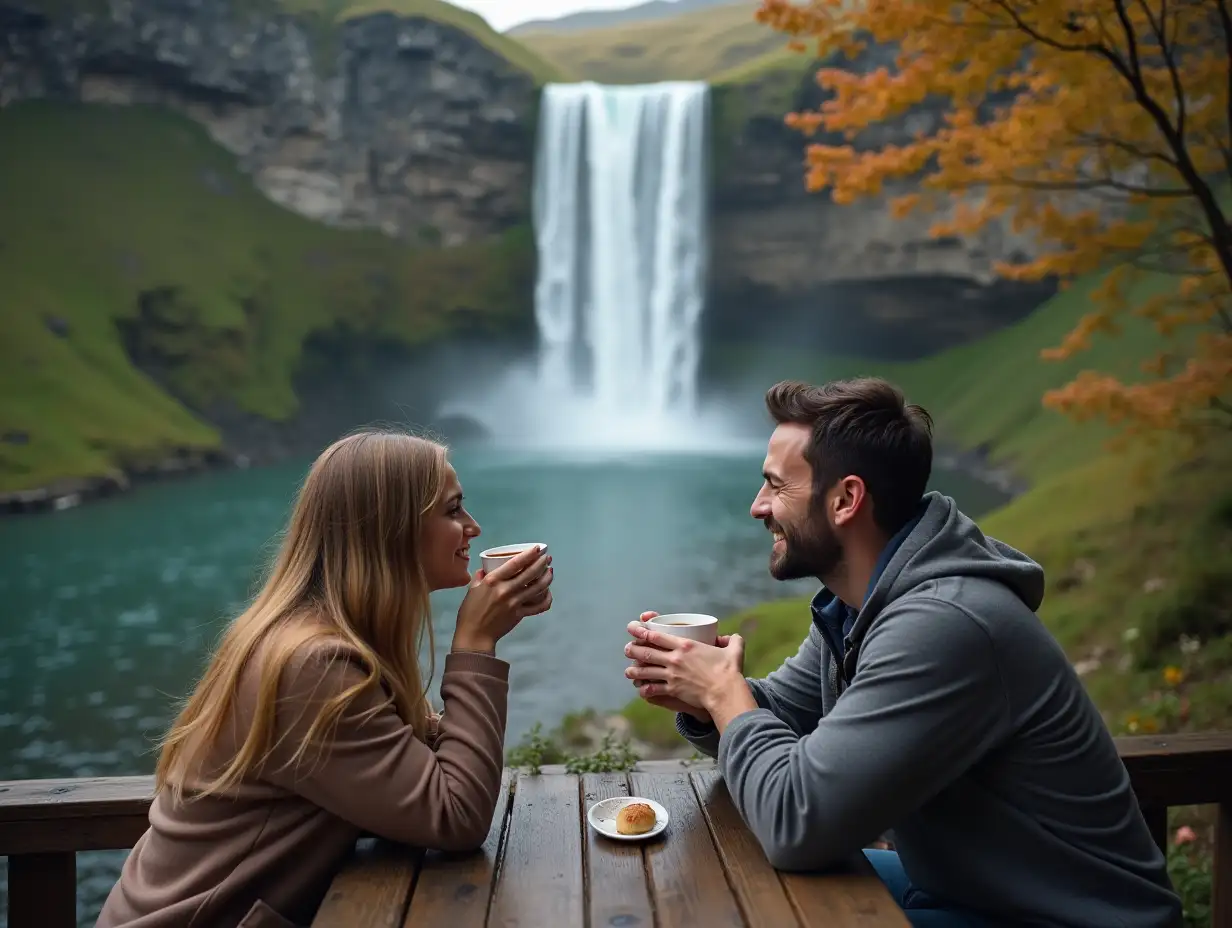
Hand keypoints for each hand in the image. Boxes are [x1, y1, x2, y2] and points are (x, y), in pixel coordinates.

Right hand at [453, 545, 552, 653]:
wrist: (474, 635)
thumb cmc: (470, 613)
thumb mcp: (471, 590)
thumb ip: (479, 577)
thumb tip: (484, 569)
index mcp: (493, 581)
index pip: (515, 563)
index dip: (529, 554)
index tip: (537, 549)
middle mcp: (506, 590)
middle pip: (530, 573)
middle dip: (541, 563)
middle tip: (547, 558)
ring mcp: (514, 603)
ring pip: (537, 588)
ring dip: (547, 578)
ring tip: (550, 571)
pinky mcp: (519, 614)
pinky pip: (538, 606)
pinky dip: (546, 599)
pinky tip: (548, 592)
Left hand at [624, 618, 745, 713]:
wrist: (725, 692)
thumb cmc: (730, 671)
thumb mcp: (733, 650)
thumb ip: (732, 640)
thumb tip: (729, 638)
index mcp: (685, 645)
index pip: (657, 636)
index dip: (642, 632)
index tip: (633, 629)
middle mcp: (675, 658)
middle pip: (646, 652)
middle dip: (633, 650)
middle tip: (627, 650)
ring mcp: (672, 675)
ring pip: (646, 671)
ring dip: (634, 671)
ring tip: (628, 672)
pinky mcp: (673, 689)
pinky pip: (653, 689)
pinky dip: (645, 689)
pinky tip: (640, 690)